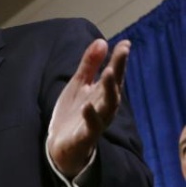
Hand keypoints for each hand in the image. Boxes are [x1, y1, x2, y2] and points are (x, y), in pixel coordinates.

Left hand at [47, 39, 129, 177]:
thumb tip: (102, 41)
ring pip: (108, 107)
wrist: (60, 145)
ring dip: (109, 90)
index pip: (114, 74)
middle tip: (121, 53)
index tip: (125, 43)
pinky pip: (91, 127)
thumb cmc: (73, 112)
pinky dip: (90, 117)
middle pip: (114, 88)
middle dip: (118, 70)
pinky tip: (87, 106)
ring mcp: (95, 122)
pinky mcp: (84, 136)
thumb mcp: (78, 85)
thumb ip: (89, 65)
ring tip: (108, 73)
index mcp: (102, 94)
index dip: (120, 59)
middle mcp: (103, 107)